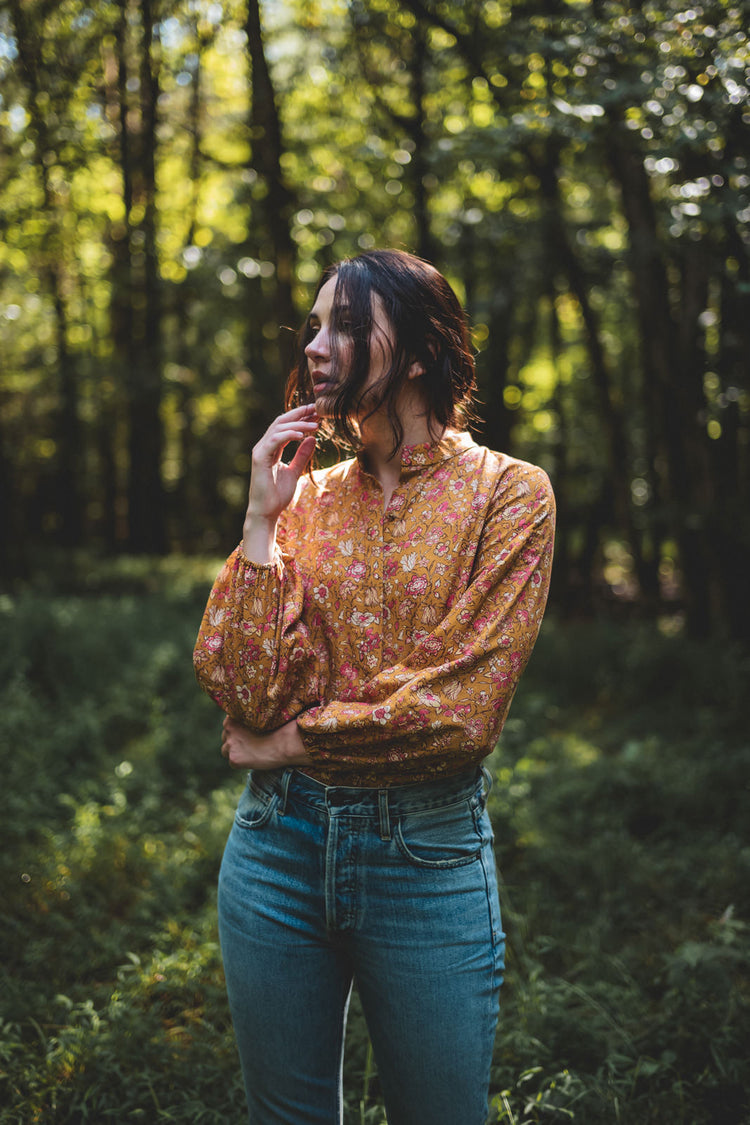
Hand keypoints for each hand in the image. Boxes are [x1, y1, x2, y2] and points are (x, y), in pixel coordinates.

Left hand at [220, 715, 311, 769]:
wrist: (282, 743)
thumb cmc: (276, 729)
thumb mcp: (258, 719)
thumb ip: (246, 721)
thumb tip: (244, 727)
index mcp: (232, 719)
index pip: (228, 725)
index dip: (236, 730)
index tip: (245, 733)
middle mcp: (227, 731)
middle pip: (225, 737)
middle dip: (233, 741)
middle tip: (248, 744)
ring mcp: (230, 745)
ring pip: (225, 750)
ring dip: (234, 752)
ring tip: (249, 752)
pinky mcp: (234, 759)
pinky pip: (233, 762)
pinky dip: (241, 763)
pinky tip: (252, 760)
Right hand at [243, 405, 318, 561]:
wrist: (266, 513)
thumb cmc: (277, 495)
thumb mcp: (295, 472)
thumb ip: (302, 455)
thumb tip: (312, 438)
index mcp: (271, 448)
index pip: (285, 426)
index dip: (300, 417)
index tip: (317, 412)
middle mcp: (264, 446)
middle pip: (281, 422)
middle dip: (299, 413)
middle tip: (317, 408)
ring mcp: (260, 451)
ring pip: (278, 428)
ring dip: (298, 423)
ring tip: (315, 423)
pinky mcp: (259, 459)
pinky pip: (274, 440)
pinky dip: (288, 434)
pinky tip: (302, 434)